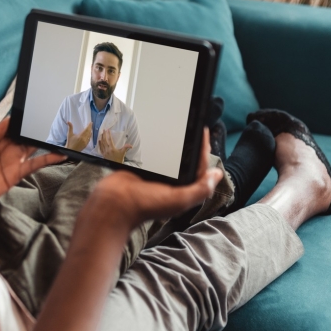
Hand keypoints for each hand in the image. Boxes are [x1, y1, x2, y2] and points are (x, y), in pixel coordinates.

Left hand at [0, 117, 65, 210]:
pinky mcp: (16, 174)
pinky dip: (48, 159)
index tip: (31, 110)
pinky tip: (59, 154)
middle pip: (24, 135)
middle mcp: (5, 149)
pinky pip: (35, 165)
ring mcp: (12, 161)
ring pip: (32, 147)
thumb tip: (7, 121)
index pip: (10, 126)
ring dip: (44, 141)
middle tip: (48, 119)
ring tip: (59, 133)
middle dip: (35, 127)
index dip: (21, 119)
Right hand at [66, 121, 92, 151]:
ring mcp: (86, 142)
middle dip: (90, 128)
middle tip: (91, 124)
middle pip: (89, 132)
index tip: (91, 123)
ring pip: (90, 136)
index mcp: (81, 136)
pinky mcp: (86, 145)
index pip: (86, 130)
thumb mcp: (69, 134)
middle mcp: (84, 139)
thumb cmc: (70, 142)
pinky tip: (89, 134)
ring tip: (90, 128)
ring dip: (90, 131)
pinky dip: (90, 136)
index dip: (89, 126)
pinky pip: (89, 139)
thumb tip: (68, 121)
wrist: (71, 150)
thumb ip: (70, 128)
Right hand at [86, 128, 221, 227]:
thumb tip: (217, 175)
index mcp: (182, 190)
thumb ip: (199, 190)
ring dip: (175, 144)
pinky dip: (159, 145)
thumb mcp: (177, 200)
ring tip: (179, 127)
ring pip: (171, 156)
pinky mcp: (144, 168)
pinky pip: (156, 154)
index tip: (204, 132)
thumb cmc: (145, 204)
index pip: (199, 168)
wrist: (113, 202)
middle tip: (193, 126)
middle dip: (191, 146)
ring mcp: (157, 174)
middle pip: (186, 161)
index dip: (204, 150)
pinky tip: (160, 134)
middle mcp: (172, 183)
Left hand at [98, 129, 131, 162]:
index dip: (108, 134)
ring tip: (101, 133)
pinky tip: (99, 140)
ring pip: (102, 144)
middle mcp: (107, 150)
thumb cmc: (119, 159)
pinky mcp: (103, 154)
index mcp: (112, 149)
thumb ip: (126, 148)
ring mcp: (104, 152)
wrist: (115, 165)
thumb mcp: (123, 153)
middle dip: (104, 135)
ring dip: (101, 138)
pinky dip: (99, 144)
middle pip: (105, 141)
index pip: (110, 140)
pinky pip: (100, 148)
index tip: (108, 130)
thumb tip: (131, 145)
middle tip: (104, 130)